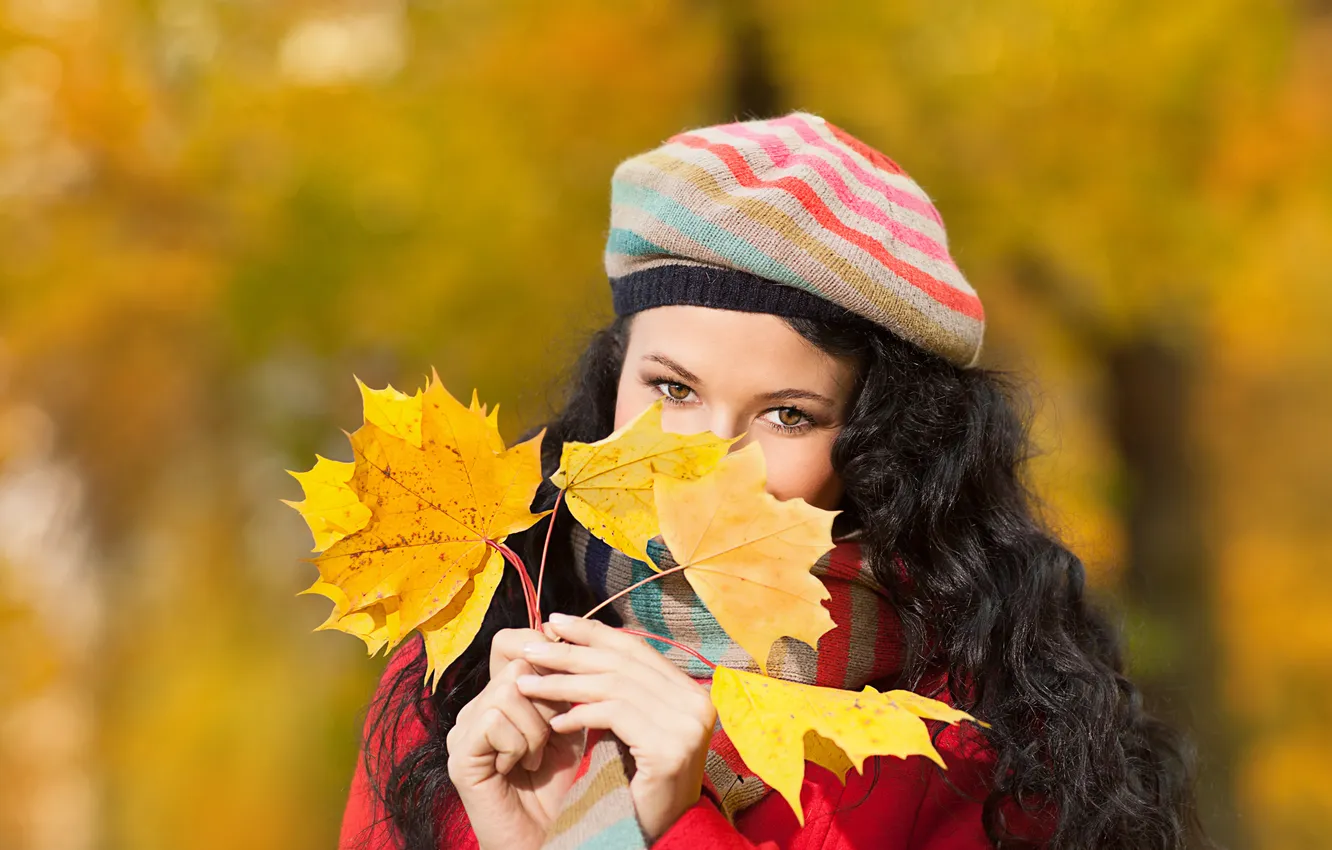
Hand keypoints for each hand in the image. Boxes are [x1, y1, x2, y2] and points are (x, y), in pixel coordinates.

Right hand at [446, 628, 584, 849]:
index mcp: (500, 697)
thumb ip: (565, 689)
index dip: (541, 651)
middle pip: (517, 663)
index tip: (566, 679)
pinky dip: (519, 745)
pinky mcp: (460, 753)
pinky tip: (518, 770)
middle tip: (551, 735)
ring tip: (535, 759)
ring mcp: (463, 729)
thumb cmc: (558, 785)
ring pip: (509, 691)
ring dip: (537, 728)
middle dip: (548, 699)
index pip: (509, 642)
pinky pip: (494, 719)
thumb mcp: (569, 727)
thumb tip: (571, 645)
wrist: (544, 836)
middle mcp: (476, 707)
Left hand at [517, 613, 715, 839]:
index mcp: (692, 691)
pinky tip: (556, 722)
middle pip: (622, 663)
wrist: (658, 834)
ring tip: (528, 683)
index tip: (555, 621)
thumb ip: (620, 688)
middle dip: (571, 652)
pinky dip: (580, 714)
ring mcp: (688, 726)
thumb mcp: (632, 725)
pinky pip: (614, 716)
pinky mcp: (670, 749)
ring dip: (564, 683)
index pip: (636, 649)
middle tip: (531, 645)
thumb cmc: (638, 781)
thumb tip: (578, 641)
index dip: (594, 632)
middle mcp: (697, 703)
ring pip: (613, 686)